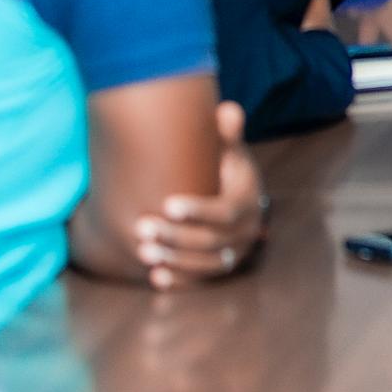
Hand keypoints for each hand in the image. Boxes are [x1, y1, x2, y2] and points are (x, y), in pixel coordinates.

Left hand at [132, 102, 265, 288]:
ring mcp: (235, 253)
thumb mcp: (227, 150)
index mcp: (249, 201)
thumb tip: (227, 110)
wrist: (232, 195)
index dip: (199, 210)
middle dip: (177, 237)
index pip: (227, 210)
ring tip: (143, 251)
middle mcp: (248, 231)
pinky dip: (180, 281)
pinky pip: (202, 280)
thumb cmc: (223, 168)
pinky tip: (155, 277)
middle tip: (142, 228)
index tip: (167, 204)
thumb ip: (225, 133)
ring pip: (207, 264)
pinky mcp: (221, 268)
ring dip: (175, 260)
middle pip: (213, 240)